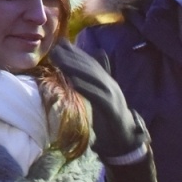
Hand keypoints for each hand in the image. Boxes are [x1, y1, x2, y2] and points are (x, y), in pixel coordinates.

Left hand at [45, 41, 147, 160]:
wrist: (125, 136)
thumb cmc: (110, 117)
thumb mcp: (101, 95)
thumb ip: (98, 79)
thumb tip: (96, 58)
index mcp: (107, 81)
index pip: (90, 64)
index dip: (76, 53)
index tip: (59, 44)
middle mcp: (110, 85)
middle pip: (90, 68)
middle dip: (72, 58)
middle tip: (55, 50)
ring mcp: (112, 96)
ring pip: (93, 79)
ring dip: (75, 69)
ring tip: (60, 62)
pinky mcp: (111, 108)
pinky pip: (97, 96)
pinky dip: (86, 88)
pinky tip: (74, 82)